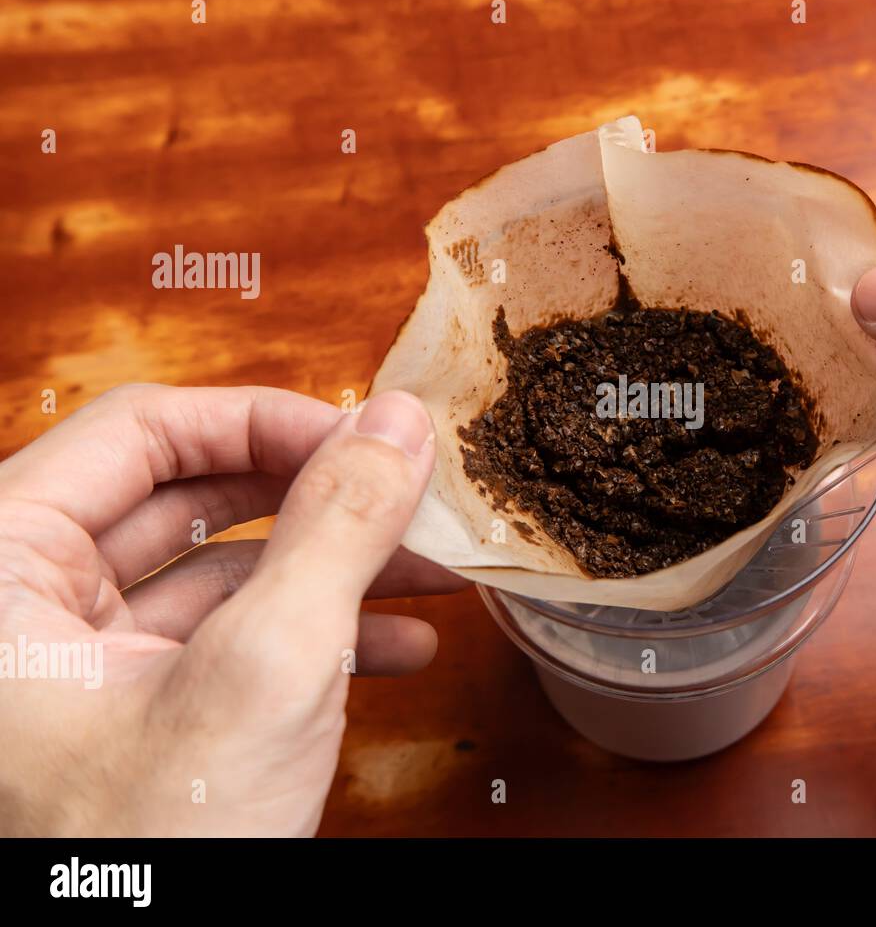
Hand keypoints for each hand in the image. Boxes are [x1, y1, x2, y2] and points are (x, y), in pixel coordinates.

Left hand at [0, 385, 464, 834]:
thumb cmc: (147, 859)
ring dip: (335, 568)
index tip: (369, 436)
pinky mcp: (139, 721)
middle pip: (190, 496)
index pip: (141, 430)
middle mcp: (27, 612)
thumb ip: (334, 529)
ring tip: (433, 572)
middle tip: (406, 496)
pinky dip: (319, 636)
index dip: (268, 418)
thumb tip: (397, 422)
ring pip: (222, 572)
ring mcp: (85, 672)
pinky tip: (405, 647)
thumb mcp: (266, 671)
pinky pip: (230, 643)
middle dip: (317, 498)